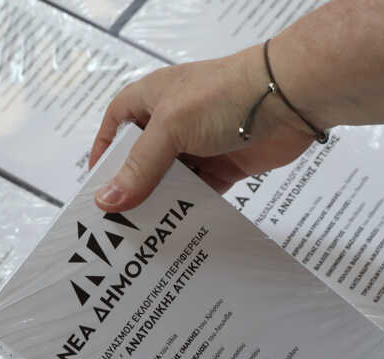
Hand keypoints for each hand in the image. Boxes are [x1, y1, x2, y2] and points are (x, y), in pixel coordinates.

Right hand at [88, 44, 318, 211]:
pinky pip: (201, 192)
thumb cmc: (221, 98)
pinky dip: (191, 209)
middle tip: (117, 223)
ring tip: (144, 235)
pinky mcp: (225, 165)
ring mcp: (200, 144)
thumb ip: (139, 168)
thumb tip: (105, 202)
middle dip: (132, 188)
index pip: (116, 125)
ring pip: (172, 180)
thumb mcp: (170, 128)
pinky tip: (178, 232)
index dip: (104, 151)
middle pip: (142, 159)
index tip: (96, 186)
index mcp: (151, 99)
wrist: (288, 98)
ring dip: (162, 203)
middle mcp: (172, 121)